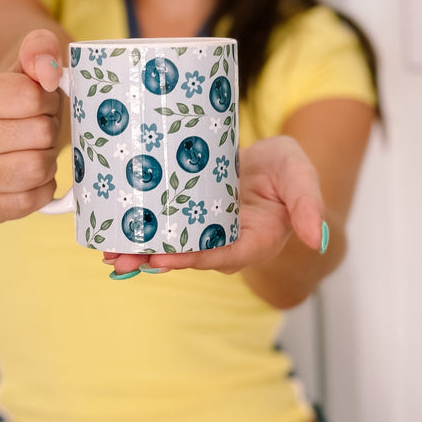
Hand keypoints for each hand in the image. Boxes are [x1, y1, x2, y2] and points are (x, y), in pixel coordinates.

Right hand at [0, 30, 62, 222]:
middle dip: (50, 130)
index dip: (49, 99)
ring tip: (34, 149)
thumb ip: (40, 49)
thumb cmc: (20, 98)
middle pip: (38, 134)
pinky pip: (29, 202)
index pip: (31, 97)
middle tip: (39, 128)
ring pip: (36, 169)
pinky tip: (31, 175)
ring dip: (48, 158)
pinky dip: (43, 188)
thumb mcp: (30, 62)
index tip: (41, 102)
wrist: (3, 130)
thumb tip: (47, 69)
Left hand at [105, 136, 325, 274]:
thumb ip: (307, 204)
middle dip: (154, 260)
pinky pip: (162, 226)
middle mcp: (224, 241)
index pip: (223, 255)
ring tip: (108, 253)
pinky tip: (110, 231)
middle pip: (188, 255)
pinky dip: (138, 231)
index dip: (194, 259)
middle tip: (121, 260)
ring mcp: (203, 230)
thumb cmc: (285, 170)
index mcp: (254, 239)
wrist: (268, 161)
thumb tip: (313, 237)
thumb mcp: (300, 176)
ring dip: (139, 252)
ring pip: (169, 246)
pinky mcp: (186, 215)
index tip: (165, 260)